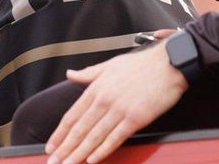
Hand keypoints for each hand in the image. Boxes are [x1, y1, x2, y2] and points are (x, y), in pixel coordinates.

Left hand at [46, 42, 187, 163]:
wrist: (168, 63)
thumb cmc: (140, 64)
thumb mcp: (109, 65)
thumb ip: (88, 74)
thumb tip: (70, 74)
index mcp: (95, 89)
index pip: (71, 116)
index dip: (59, 134)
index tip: (50, 146)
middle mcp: (103, 101)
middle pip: (79, 129)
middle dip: (65, 148)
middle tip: (53, 161)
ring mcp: (119, 110)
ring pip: (94, 136)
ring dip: (79, 153)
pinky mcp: (136, 118)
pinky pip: (116, 137)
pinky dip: (103, 150)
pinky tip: (92, 160)